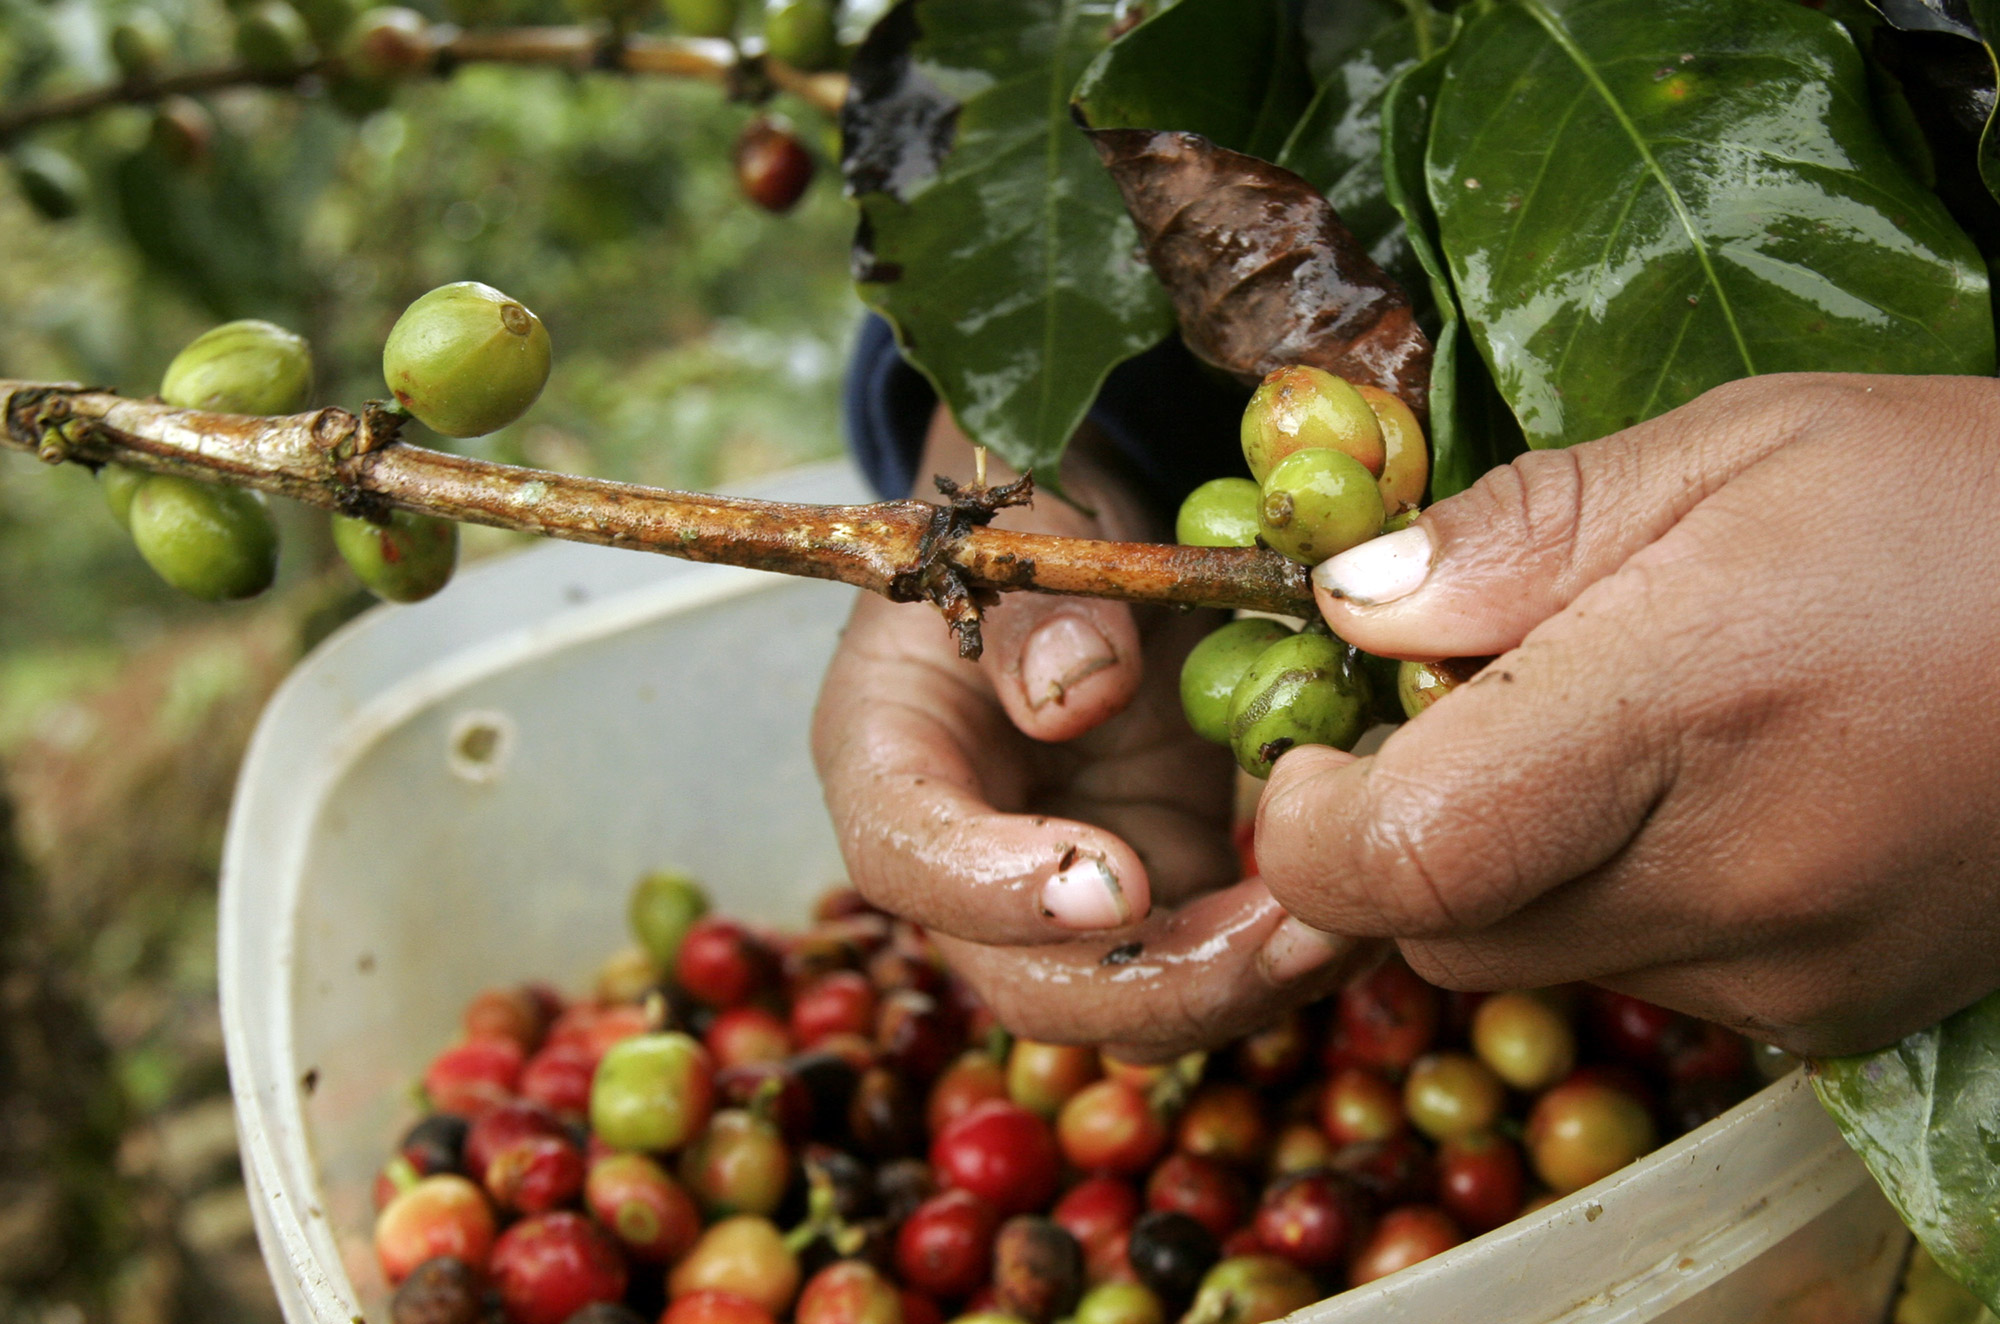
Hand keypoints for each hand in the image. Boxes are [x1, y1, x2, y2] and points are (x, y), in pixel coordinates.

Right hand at [812, 409, 1374, 1055]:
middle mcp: (970, 862)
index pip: (906, 858)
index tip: (1118, 883)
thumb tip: (1075, 692)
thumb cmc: (1039, 533)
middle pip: (1029, 983)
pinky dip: (1288, 955)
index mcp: (889, 758)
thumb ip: (1034, 610)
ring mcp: (1071, 899)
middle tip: (1289, 929)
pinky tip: (1363, 913)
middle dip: (1164, 981)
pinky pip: (1216, 965)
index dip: (996, 892)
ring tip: (1348, 926)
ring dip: (1245, 983)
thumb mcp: (1025, 535)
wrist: (1095, 549)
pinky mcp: (1165, 894)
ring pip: (1134, 1004)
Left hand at [1258, 373, 1999, 1056]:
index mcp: (1687, 709)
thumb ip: (1518, 532)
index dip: (1309, 817)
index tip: (1317, 738)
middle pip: (1437, 923)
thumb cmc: (1960, 501)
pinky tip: (1695, 799)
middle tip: (1456, 706)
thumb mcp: (1735, 445)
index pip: (1402, 853)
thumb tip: (1349, 604)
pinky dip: (1609, 902)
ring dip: (1504, 864)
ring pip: (1526, 959)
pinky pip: (1637, 980)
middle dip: (1397, 829)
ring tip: (1602, 735)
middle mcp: (1736, 880)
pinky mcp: (1835, 1014)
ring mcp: (1793, 971)